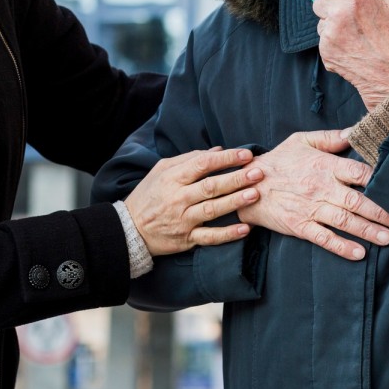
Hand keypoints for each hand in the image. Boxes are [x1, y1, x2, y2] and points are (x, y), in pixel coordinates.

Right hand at [123, 148, 263, 256]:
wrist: (130, 228)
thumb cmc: (148, 195)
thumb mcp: (162, 170)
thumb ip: (189, 159)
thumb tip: (218, 150)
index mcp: (173, 178)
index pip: (203, 164)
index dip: (226, 158)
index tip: (246, 154)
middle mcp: (178, 198)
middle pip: (211, 186)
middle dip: (236, 178)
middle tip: (258, 172)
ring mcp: (183, 219)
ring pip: (213, 210)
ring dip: (235, 202)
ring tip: (255, 194)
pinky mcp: (186, 239)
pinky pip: (210, 237)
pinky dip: (228, 234)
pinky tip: (245, 229)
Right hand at [239, 131, 388, 260]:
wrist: (247, 184)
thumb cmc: (278, 161)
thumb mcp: (301, 140)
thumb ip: (330, 137)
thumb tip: (355, 131)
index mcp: (324, 165)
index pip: (358, 172)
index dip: (379, 180)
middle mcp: (321, 188)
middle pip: (357, 200)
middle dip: (382, 212)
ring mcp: (311, 208)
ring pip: (345, 220)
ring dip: (368, 230)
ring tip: (388, 238)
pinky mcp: (300, 225)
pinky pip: (324, 238)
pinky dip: (341, 246)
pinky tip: (358, 254)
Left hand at [310, 0, 388, 108]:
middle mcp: (338, 13)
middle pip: (318, 2)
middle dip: (329, 7)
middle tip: (347, 16)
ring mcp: (329, 34)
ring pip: (320, 23)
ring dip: (331, 26)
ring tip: (353, 36)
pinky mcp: (325, 52)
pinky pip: (323, 41)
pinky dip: (333, 43)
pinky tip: (351, 49)